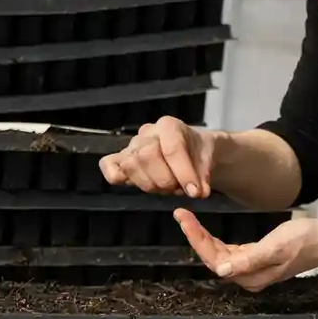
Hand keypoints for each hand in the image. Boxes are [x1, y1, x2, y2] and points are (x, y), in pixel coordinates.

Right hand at [98, 116, 215, 197]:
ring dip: (150, 184)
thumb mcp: (209, 159)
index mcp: (169, 126)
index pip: (172, 148)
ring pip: (130, 164)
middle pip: (148, 156)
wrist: (192, 152)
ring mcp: (132, 145)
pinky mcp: (120, 159)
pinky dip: (117, 177)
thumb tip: (198, 192)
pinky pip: (109, 165)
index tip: (195, 192)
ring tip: (166, 188)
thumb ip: (204, 175)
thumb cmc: (198, 153)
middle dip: (166, 180)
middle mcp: (147, 132)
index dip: (183, 173)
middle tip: (178, 189)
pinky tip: (136, 184)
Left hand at [173, 208, 317, 291]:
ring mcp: (251, 268)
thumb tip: (221, 270)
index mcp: (250, 276)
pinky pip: (228, 252)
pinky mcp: (256, 259)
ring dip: (202, 237)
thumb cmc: (303, 241)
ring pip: (218, 254)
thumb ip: (249, 259)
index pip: (214, 259)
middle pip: (212, 257)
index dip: (196, 239)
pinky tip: (206, 230)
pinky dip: (215, 240)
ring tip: (188, 218)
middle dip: (195, 236)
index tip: (184, 219)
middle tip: (181, 213)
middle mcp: (248, 276)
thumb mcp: (276, 247)